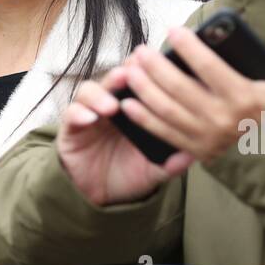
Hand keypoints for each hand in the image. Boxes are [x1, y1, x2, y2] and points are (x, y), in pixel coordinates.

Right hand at [57, 67, 190, 206]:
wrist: (100, 198)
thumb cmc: (128, 175)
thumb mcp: (152, 170)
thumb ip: (169, 164)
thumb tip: (192, 156)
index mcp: (132, 110)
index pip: (138, 82)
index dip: (145, 72)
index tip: (156, 66)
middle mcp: (110, 106)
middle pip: (114, 80)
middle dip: (122, 73)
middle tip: (130, 72)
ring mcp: (89, 115)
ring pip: (90, 91)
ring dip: (100, 94)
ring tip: (112, 105)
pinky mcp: (71, 129)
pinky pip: (71, 115)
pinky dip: (80, 114)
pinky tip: (90, 119)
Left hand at [116, 23, 264, 165]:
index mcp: (244, 98)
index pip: (209, 67)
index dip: (188, 47)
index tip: (172, 30)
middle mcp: (223, 119)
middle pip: (180, 88)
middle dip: (156, 66)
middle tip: (142, 49)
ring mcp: (208, 137)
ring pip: (168, 110)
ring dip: (145, 89)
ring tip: (131, 69)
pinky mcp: (197, 151)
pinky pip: (165, 134)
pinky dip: (144, 119)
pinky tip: (128, 103)